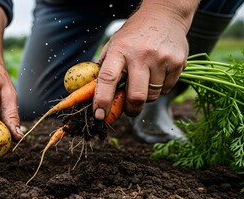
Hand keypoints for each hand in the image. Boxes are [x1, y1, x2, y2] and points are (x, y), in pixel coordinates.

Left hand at [93, 2, 192, 118]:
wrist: (165, 14)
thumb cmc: (134, 35)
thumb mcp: (114, 45)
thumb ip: (103, 68)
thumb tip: (91, 93)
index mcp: (119, 50)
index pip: (108, 79)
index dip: (102, 100)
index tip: (99, 114)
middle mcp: (141, 54)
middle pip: (135, 95)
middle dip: (130, 109)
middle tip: (128, 110)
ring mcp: (161, 59)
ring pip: (152, 95)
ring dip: (146, 97)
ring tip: (144, 82)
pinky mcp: (178, 62)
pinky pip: (167, 89)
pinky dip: (160, 88)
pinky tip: (158, 73)